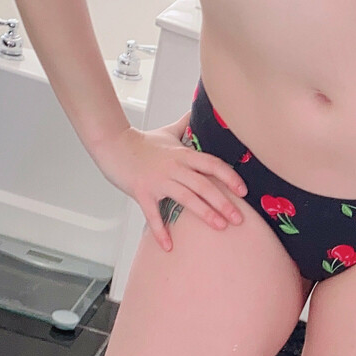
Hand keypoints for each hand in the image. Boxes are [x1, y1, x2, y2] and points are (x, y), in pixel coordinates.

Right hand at [93, 114, 248, 251]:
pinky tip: (169, 246)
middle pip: (204, 184)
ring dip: (205, 213)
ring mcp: (158, 180)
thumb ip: (185, 124)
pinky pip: (153, 215)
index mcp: (183, 154)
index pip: (212, 164)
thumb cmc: (142, 142)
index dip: (229, 177)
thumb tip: (197, 110)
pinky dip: (161, 231)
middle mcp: (174, 167)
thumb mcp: (168, 132)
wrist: (113, 144)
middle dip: (224, 202)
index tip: (243, 190)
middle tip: (238, 219)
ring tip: (220, 226)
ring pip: (186, 198)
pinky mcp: (142, 192)